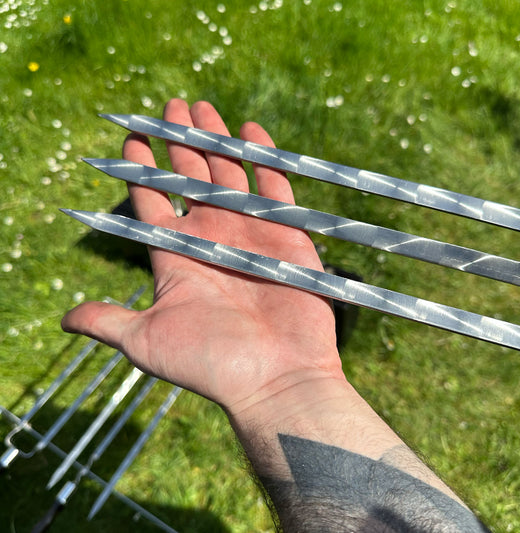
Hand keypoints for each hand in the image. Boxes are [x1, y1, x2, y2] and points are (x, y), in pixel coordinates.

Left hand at [62, 99, 342, 416]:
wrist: (276, 378)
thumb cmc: (210, 362)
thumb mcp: (146, 341)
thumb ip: (108, 320)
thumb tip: (65, 318)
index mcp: (177, 254)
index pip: (152, 200)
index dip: (141, 168)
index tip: (131, 137)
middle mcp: (211, 238)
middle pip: (190, 177)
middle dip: (179, 140)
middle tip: (170, 105)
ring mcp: (249, 232)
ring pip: (229, 173)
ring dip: (215, 139)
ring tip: (202, 107)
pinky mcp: (286, 232)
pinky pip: (274, 185)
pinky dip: (263, 157)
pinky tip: (250, 129)